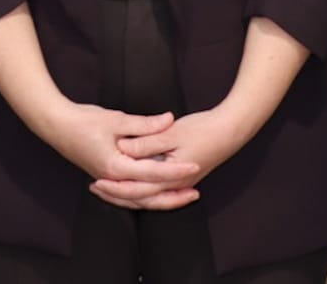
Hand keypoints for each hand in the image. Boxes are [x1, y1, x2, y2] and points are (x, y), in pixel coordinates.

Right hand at [32, 103, 199, 207]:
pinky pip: (128, 196)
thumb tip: (169, 120)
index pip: (153, 173)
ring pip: (138, 200)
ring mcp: (108, 182)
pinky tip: (154, 196)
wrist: (56, 125)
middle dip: (173, 195)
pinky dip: (143, 199)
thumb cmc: (84, 120)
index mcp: (116, 167)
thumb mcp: (116, 119)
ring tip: (181, 197)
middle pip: (148, 196)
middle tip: (195, 192)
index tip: (195, 165)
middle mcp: (112, 180)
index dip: (176, 170)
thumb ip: (145, 124)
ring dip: (160, 200)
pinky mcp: (105, 179)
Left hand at [94, 105, 256, 209]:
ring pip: (149, 195)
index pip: (138, 188)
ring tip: (106, 186)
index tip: (96, 180)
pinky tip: (131, 179)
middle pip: (141, 197)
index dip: (115, 186)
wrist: (232, 129)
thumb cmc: (205, 129)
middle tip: (95, 187)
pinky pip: (157, 189)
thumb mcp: (172, 132)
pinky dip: (142, 187)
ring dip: (128, 192)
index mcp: (170, 176)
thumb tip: (124, 146)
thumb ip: (147, 140)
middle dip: (117, 194)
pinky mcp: (183, 176)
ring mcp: (181, 183)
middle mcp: (175, 185)